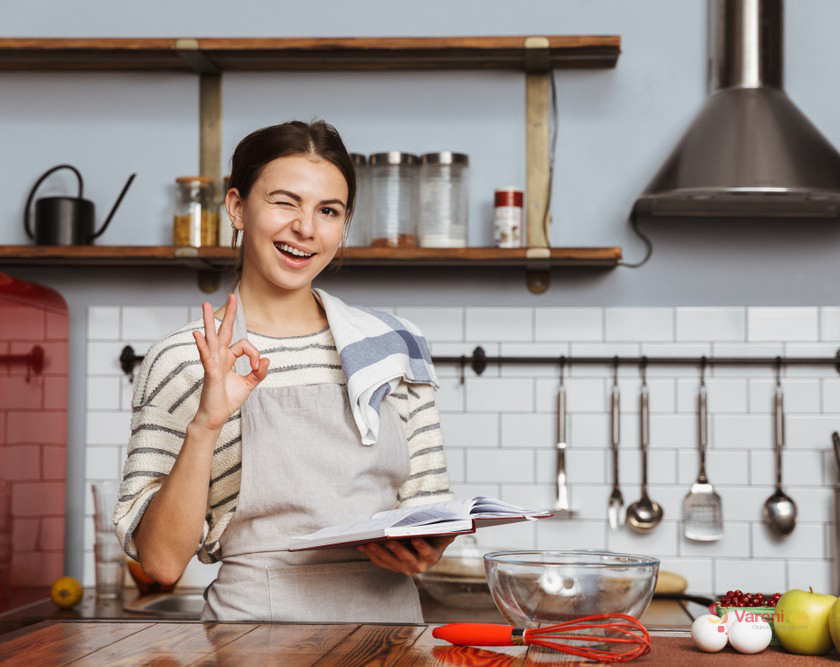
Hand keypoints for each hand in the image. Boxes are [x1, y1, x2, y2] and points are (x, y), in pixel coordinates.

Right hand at [191, 293, 269, 431]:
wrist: (216, 416)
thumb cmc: (228, 400)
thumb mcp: (249, 384)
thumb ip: (259, 372)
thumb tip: (267, 359)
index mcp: (228, 358)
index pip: (243, 345)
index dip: (254, 353)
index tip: (257, 365)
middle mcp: (219, 357)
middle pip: (224, 331)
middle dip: (229, 314)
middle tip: (232, 296)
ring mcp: (213, 363)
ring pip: (211, 338)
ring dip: (208, 321)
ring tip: (204, 305)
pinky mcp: (210, 372)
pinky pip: (206, 356)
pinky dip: (202, 345)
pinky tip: (197, 334)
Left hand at [356, 535, 455, 575]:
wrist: (425, 547)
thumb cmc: (433, 535)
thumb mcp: (443, 532)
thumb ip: (448, 529)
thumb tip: (460, 521)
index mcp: (431, 557)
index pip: (426, 552)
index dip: (420, 546)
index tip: (414, 538)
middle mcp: (418, 566)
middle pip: (405, 559)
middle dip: (395, 549)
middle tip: (387, 540)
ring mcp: (403, 568)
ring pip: (390, 562)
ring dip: (378, 552)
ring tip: (369, 541)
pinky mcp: (392, 567)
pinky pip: (380, 562)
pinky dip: (370, 554)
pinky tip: (361, 544)